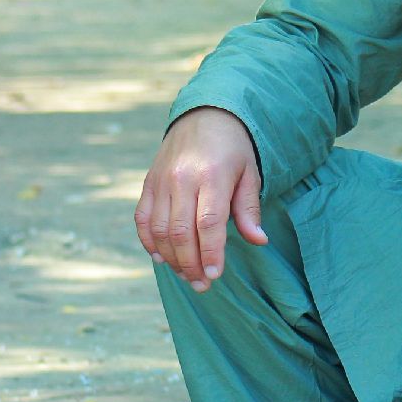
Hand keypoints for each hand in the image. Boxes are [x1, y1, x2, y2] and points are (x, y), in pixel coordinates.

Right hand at [134, 107, 267, 291]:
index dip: (210, 254)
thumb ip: (249, 209)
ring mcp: (161, 181)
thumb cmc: (233, 149)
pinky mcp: (148, 183)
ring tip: (186, 275)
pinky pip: (142, 219)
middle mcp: (182, 179)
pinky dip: (149, 242)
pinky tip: (161, 258)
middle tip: (201, 285)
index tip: (214, 276)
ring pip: (159, 230)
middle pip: (181, 232)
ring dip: (171, 259)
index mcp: (212, 176)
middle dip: (190, 264)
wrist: (204, 115)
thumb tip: (258, 241)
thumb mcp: (250, 173)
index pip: (208, 223)